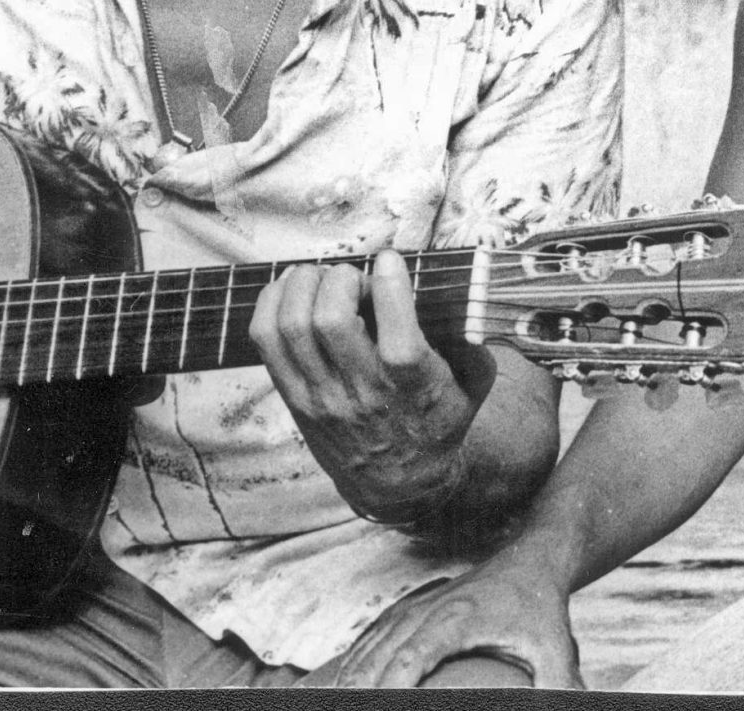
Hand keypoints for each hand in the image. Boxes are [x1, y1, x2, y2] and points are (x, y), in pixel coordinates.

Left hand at [251, 250, 494, 523]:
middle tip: (355, 277)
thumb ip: (477, 341)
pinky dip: (272, 303)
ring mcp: (322, 396)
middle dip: (341, 278)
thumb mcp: (475, 386)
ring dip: (305, 285)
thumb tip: (474, 296)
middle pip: (330, 317)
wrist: (401, 482)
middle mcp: (362, 389)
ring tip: (324, 280)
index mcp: (411, 381)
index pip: (393, 324)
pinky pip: (265, 339)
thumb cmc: (439, 421)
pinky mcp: (294, 397)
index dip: (388, 278)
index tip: (390, 260)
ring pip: (292, 325)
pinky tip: (293, 291)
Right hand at [329, 555, 583, 688]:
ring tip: (338, 701)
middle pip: (381, 652)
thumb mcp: (555, 647)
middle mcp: (430, 607)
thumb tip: (578, 707)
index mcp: (456, 618)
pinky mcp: (418, 603)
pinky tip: (350, 678)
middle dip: (361, 686)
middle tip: (348, 708)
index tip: (379, 707)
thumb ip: (559, 684)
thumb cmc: (543, 604)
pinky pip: (378, 630)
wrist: (533, 555)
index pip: (410, 656)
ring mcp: (420, 602)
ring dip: (353, 674)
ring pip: (373, 641)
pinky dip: (359, 655)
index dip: (389, 686)